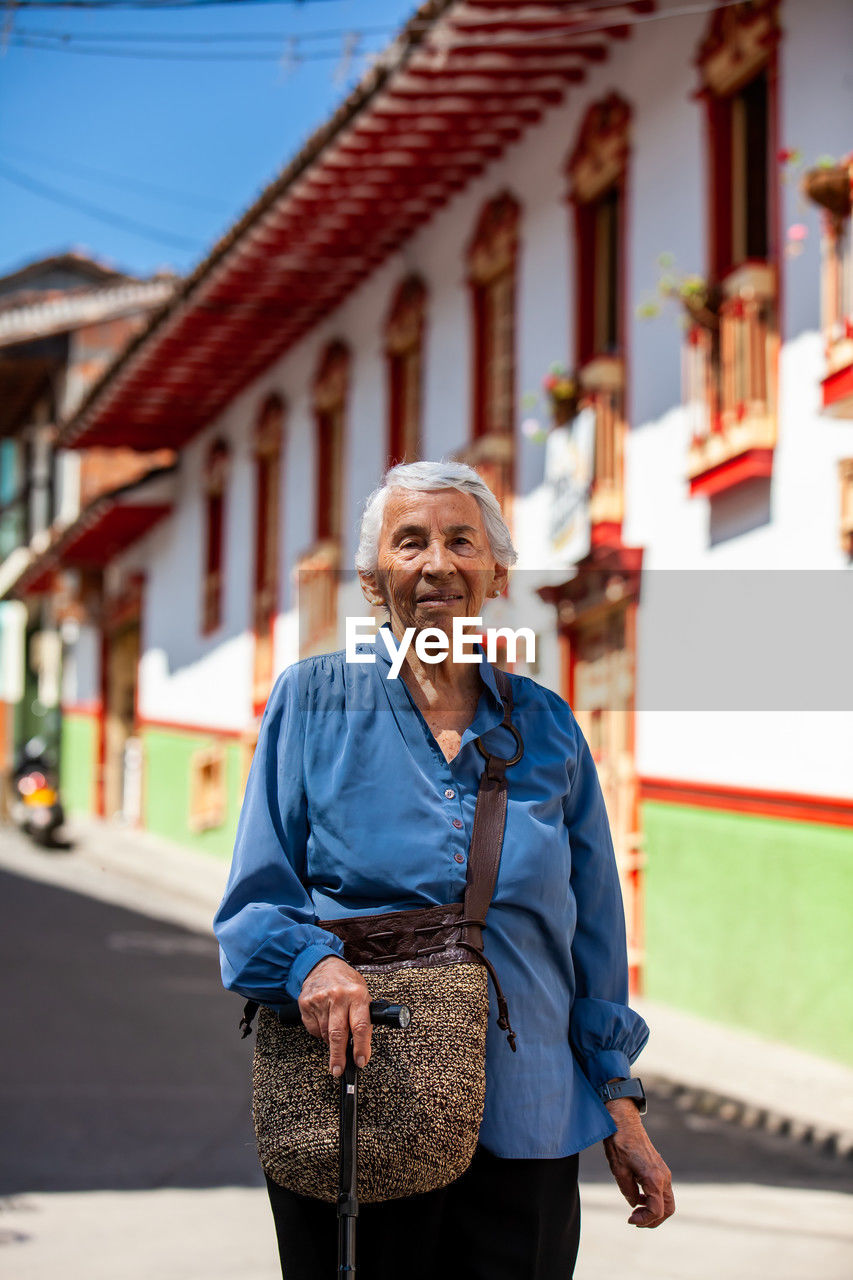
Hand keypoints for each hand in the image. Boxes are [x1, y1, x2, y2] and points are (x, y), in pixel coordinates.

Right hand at [298, 956, 372, 1077]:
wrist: (322, 965)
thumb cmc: (346, 982)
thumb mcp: (362, 993)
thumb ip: (363, 1016)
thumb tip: (363, 1045)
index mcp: (357, 994)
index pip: (360, 1026)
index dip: (361, 1047)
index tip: (360, 1061)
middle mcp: (338, 996)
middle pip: (338, 1034)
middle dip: (338, 1056)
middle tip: (338, 1070)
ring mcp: (320, 999)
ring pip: (324, 1034)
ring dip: (330, 1041)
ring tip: (334, 1033)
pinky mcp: (306, 1003)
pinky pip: (313, 1029)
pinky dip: (319, 1032)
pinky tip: (323, 1021)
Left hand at [602, 1098, 674, 1227]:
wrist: (624, 1120)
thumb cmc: (620, 1143)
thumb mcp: (619, 1170)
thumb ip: (628, 1192)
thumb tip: (634, 1204)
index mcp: (654, 1178)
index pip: (656, 1210)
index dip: (644, 1220)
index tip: (630, 1219)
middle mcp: (663, 1176)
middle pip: (668, 1209)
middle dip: (653, 1220)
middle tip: (635, 1220)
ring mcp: (663, 1172)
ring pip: (667, 1200)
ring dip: (654, 1210)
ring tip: (636, 1211)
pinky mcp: (659, 1168)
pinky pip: (662, 1190)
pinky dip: (654, 1199)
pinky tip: (638, 1197)